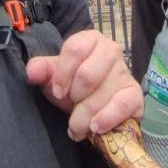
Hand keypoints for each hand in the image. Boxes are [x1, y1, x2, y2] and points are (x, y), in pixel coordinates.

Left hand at [26, 29, 143, 141]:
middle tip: (70, 107)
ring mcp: (125, 72)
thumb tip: (32, 72)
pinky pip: (121, 105)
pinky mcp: (134, 94)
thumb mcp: (55, 76)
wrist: (95, 105)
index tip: (58, 92)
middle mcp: (111, 50)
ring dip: (84, 117)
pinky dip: (106, 119)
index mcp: (90, 39)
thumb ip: (41, 70)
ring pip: (102, 94)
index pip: (75, 48)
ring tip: (77, 127)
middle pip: (88, 75)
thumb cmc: (73, 85)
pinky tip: (95, 128)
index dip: (62, 74)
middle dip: (74, 98)